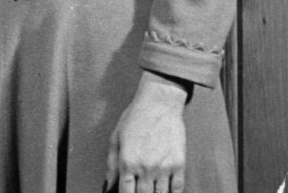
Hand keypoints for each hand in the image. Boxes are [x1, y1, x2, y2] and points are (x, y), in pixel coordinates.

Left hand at [105, 72, 186, 192]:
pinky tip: (166, 189)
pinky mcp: (179, 165)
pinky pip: (178, 190)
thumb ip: (111, 164)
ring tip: (151, 188)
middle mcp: (146, 168)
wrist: (159, 103)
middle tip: (140, 188)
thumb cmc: (136, 117)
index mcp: (128, 162)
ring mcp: (164, 168)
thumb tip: (108, 184)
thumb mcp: (116, 137)